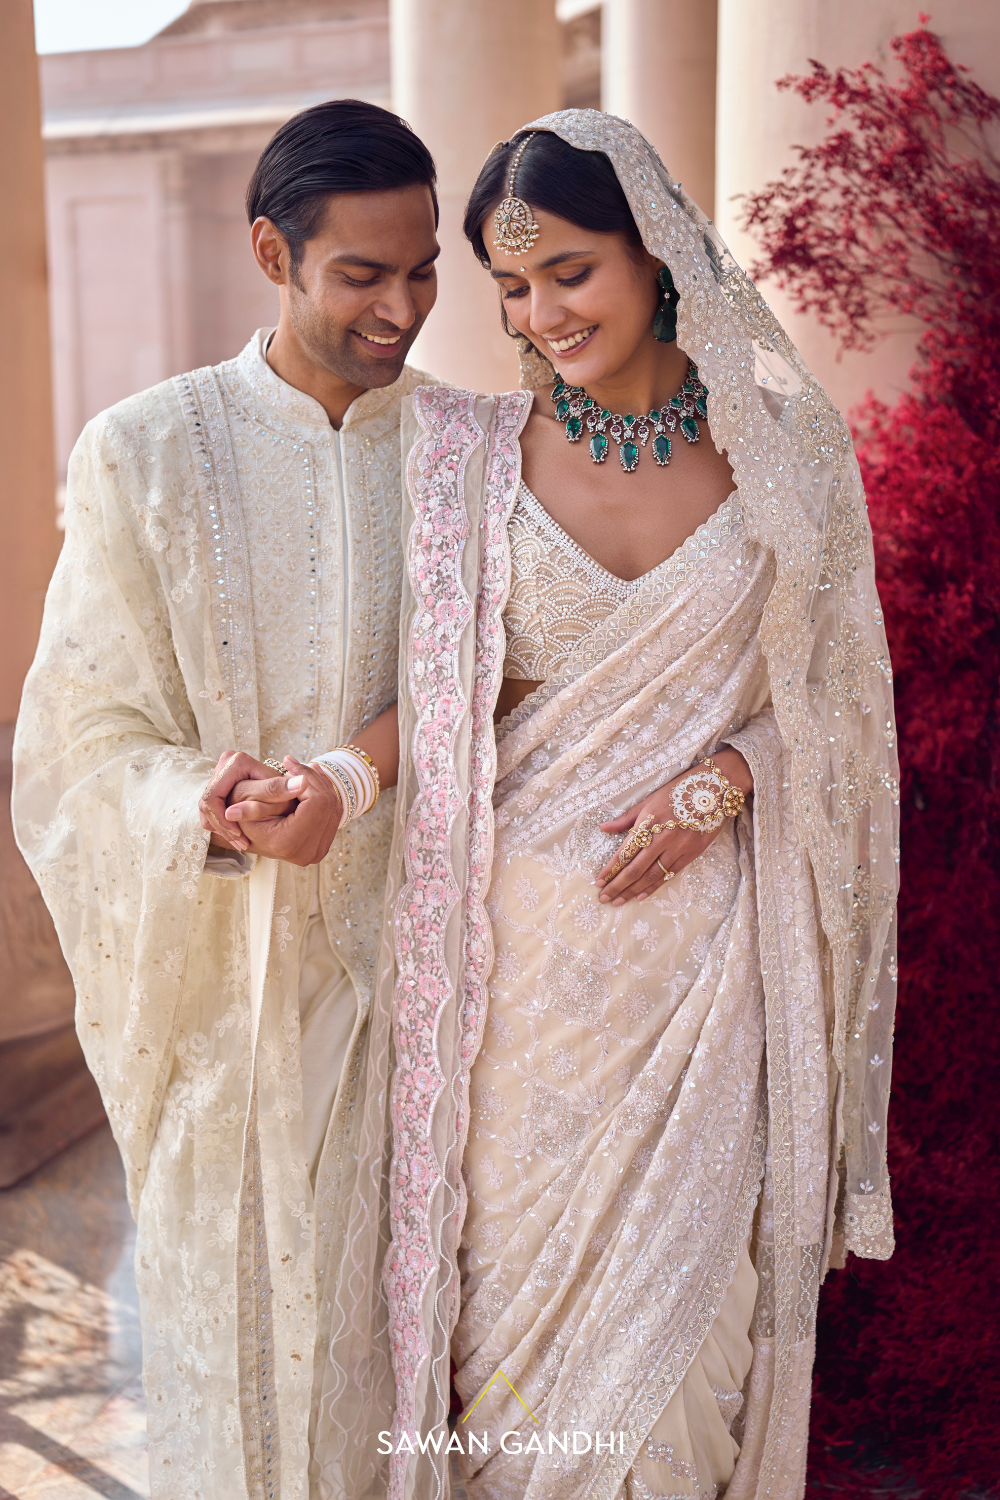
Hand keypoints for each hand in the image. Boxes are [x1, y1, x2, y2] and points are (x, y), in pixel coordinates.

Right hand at [199, 750, 279, 853]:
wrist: (275, 786)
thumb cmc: (278, 786)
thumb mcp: (276, 788)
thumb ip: (281, 787)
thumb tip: (303, 783)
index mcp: (234, 762)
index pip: (213, 796)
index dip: (223, 818)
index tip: (239, 833)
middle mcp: (221, 767)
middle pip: (207, 802)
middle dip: (223, 827)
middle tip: (241, 843)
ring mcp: (214, 779)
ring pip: (206, 809)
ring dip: (222, 829)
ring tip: (241, 843)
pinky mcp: (213, 790)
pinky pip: (208, 812)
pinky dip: (221, 827)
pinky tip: (236, 837)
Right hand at [225, 756, 343, 866]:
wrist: (243, 833)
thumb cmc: (240, 812)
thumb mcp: (248, 797)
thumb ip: (273, 789)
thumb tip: (302, 781)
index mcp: (288, 842)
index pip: (316, 802)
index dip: (306, 777)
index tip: (288, 762)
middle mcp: (307, 853)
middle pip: (327, 804)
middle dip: (312, 778)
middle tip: (293, 763)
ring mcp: (317, 852)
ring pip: (333, 808)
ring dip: (318, 784)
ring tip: (300, 769)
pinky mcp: (322, 847)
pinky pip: (333, 814)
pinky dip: (323, 794)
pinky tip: (309, 780)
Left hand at [595, 748, 752, 906]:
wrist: (714, 789)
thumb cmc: (677, 791)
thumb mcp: (648, 801)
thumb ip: (626, 819)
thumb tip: (603, 828)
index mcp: (648, 824)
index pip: (625, 853)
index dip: (611, 869)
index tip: (599, 882)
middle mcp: (662, 838)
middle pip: (635, 868)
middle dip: (618, 885)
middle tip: (604, 898)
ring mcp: (678, 848)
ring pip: (652, 875)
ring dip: (633, 890)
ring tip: (619, 901)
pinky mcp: (692, 853)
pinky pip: (670, 874)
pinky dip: (654, 886)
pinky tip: (642, 896)